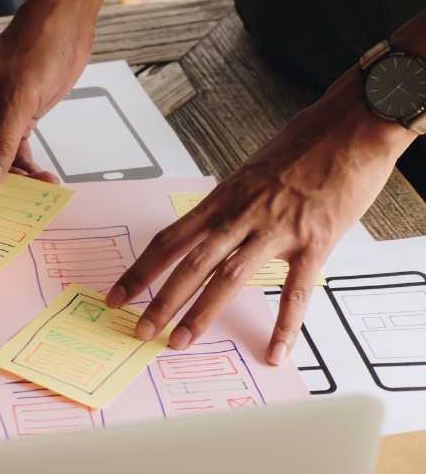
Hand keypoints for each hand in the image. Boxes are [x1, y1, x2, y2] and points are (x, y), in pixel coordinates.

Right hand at [0, 0, 90, 191]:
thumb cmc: (34, 46)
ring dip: (11, 180)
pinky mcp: (16, 121)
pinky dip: (26, 169)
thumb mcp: (17, 100)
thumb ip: (1, 145)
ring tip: (34, 191)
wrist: (64, 25)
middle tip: (7, 202)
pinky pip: (14, 154)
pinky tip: (43, 180)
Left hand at [106, 70, 416, 363]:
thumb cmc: (306, 142)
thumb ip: (233, 202)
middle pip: (190, 263)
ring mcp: (277, 229)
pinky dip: (285, 325)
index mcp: (223, 198)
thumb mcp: (253, 170)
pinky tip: (274, 350)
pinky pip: (296, 291)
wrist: (355, 124)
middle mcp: (242, 214)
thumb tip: (214, 226)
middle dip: (160, 300)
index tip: (118, 294)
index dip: (141, 270)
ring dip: (201, 313)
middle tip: (139, 331)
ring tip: (179, 341)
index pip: (170, 239)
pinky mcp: (315, 242)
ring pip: (229, 277)